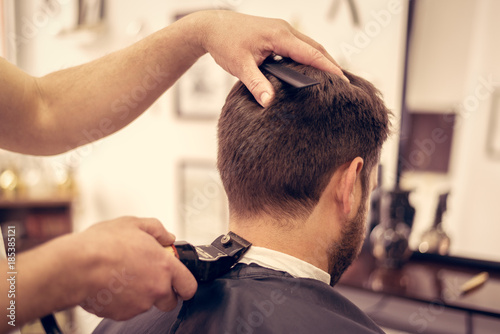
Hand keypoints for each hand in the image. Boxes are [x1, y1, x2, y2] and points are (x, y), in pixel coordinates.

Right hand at [75, 217, 196, 319]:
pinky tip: (111, 284)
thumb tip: (167, 237)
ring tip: (121, 275)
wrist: (76, 267)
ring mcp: (139, 304)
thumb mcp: (134, 224)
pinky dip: (122, 300)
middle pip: (170, 301)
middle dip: (162, 292)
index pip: (189, 286)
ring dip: (140, 294)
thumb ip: (157, 230)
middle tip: (146, 277)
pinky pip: (127, 309)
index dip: (185, 284)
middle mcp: (156, 288)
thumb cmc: (103, 244)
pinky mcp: (121, 315)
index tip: (179, 281)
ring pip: (146, 304)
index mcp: (165, 267)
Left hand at [188, 10, 346, 106]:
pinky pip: (298, 46)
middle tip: (344, 83)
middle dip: (330, 64)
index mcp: (279, 35)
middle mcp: (284, 30)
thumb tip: (269, 102)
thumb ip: (256, 84)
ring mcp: (281, 30)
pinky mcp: (276, 34)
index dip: (329, 67)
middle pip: (315, 48)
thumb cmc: (225, 43)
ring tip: (331, 79)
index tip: (344, 80)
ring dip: (320, 60)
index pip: (311, 53)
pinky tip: (309, 71)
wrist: (212, 27)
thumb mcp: (240, 66)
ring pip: (308, 46)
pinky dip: (308, 57)